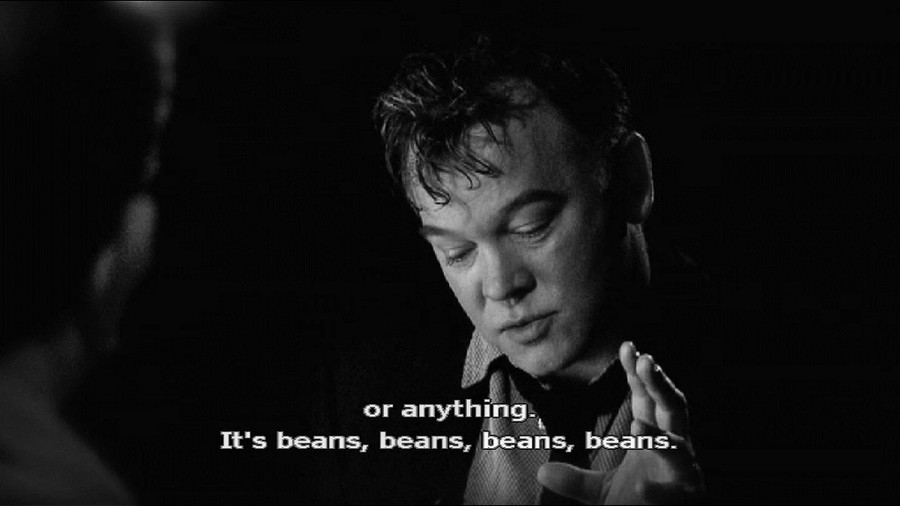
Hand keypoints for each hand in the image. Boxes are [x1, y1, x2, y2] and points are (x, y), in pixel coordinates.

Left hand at [536, 341, 703, 503]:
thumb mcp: (599, 493)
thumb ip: (574, 480)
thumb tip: (541, 470)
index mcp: (652, 439)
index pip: (646, 399)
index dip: (638, 373)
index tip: (627, 347)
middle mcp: (671, 450)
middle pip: (670, 408)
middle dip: (659, 384)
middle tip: (645, 360)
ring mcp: (681, 474)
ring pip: (678, 445)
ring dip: (659, 434)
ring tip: (638, 424)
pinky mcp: (684, 499)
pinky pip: (674, 491)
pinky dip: (656, 488)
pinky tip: (640, 485)